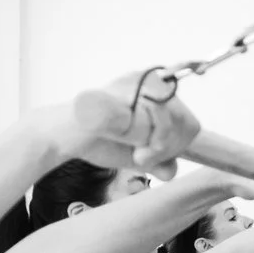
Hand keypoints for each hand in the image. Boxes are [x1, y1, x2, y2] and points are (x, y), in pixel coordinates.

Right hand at [63, 69, 202, 176]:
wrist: (64, 138)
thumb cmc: (100, 141)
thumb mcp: (135, 155)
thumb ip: (156, 161)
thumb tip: (171, 170)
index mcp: (156, 93)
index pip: (189, 122)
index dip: (180, 144)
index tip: (154, 156)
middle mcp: (148, 81)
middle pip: (185, 121)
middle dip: (169, 148)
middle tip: (143, 158)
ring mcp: (135, 83)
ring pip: (170, 119)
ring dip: (157, 146)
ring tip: (136, 155)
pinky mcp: (123, 93)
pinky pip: (149, 116)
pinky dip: (144, 138)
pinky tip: (128, 145)